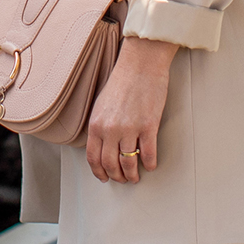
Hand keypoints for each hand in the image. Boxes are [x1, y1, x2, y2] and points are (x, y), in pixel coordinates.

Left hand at [86, 37, 177, 184]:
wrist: (141, 63)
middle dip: (116, 177)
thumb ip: (100, 125)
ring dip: (132, 175)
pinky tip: (150, 165)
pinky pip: (148, 154)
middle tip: (123, 180)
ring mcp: (129, 129)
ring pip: (128, 163)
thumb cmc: (122, 80)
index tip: (105, 178)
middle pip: (110, 164)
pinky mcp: (149, 126)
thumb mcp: (102, 104)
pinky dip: (149, 164)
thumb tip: (102, 146)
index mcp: (96, 124)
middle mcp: (110, 129)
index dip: (99, 172)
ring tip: (136, 177)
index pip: (93, 158)